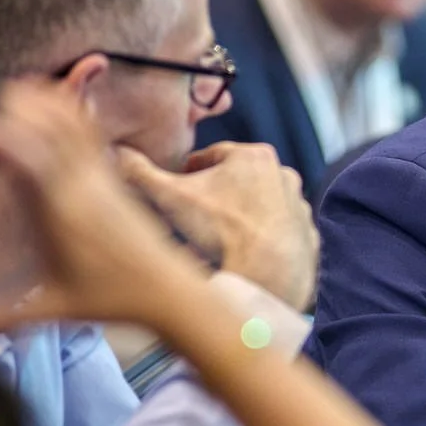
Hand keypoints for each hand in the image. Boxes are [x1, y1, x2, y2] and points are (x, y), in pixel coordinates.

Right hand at [0, 82, 207, 331]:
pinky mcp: (114, 180)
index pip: (35, 169)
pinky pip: (92, 137)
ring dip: (48, 105)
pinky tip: (58, 95)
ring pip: (75, 131)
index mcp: (67, 218)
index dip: (6, 143)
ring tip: (16, 84)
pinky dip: (73, 113)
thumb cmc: (113, 299)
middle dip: (22, 111)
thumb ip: (6, 316)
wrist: (170, 291)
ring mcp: (103, 182)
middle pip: (54, 137)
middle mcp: (86, 191)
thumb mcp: (55, 308)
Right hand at [117, 142, 318, 309]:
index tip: (178, 187)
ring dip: (239, 216)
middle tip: (193, 216)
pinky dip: (261, 240)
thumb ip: (140, 172)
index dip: (189, 172)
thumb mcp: (171, 196)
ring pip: (258, 207)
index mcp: (254, 156)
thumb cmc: (222, 229)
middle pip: (237, 181)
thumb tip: (117, 152)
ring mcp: (300, 206)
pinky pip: (277, 233)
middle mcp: (285, 175)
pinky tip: (242, 254)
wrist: (268, 272)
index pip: (212, 156)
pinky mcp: (308, 234)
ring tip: (215, 239)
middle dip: (215, 194)